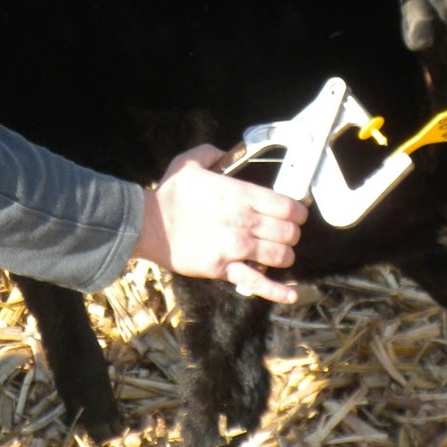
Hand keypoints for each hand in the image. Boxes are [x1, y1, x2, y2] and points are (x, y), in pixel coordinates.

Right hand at [134, 146, 308, 304]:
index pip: (287, 206)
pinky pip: (257, 282)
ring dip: (285, 255)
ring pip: (279, 255)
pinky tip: (290, 294)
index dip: (298, 211)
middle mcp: (244, 221)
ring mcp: (236, 247)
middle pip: (288, 232)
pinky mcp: (224, 268)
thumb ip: (212, 153)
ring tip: (280, 253)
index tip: (298, 214)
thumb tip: (223, 152)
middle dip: (292, 233)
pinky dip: (277, 290)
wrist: (148, 224)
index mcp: (241, 195)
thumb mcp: (189, 162)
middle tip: (287, 233)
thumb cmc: (169, 195)